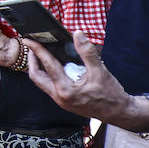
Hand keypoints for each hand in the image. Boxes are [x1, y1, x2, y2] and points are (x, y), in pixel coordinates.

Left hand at [24, 32, 148, 131]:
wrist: (119, 113)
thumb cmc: (111, 95)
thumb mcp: (100, 71)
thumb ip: (87, 52)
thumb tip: (78, 34)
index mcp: (65, 90)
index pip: (47, 65)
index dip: (37, 50)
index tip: (29, 40)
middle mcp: (59, 97)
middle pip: (36, 77)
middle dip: (31, 60)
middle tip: (31, 46)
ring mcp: (61, 101)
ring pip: (41, 83)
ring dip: (38, 68)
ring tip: (40, 54)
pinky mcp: (64, 101)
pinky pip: (49, 86)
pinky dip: (47, 74)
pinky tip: (53, 65)